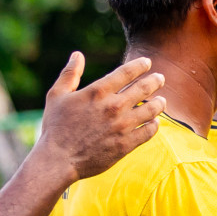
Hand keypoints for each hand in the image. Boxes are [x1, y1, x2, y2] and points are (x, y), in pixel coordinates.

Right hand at [32, 52, 164, 184]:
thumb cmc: (55, 127)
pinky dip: (154, 125)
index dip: (141, 65)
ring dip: (159, 103)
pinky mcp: (126, 144)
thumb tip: (77, 55)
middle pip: (144, 88)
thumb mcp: (56, 95)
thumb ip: (70, 74)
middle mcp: (113, 106)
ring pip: (151, 110)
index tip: (147, 63)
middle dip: (155, 81)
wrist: (58, 160)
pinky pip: (149, 131)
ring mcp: (122, 126)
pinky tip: (154, 122)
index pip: (127, 72)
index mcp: (98, 92)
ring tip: (162, 100)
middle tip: (160, 78)